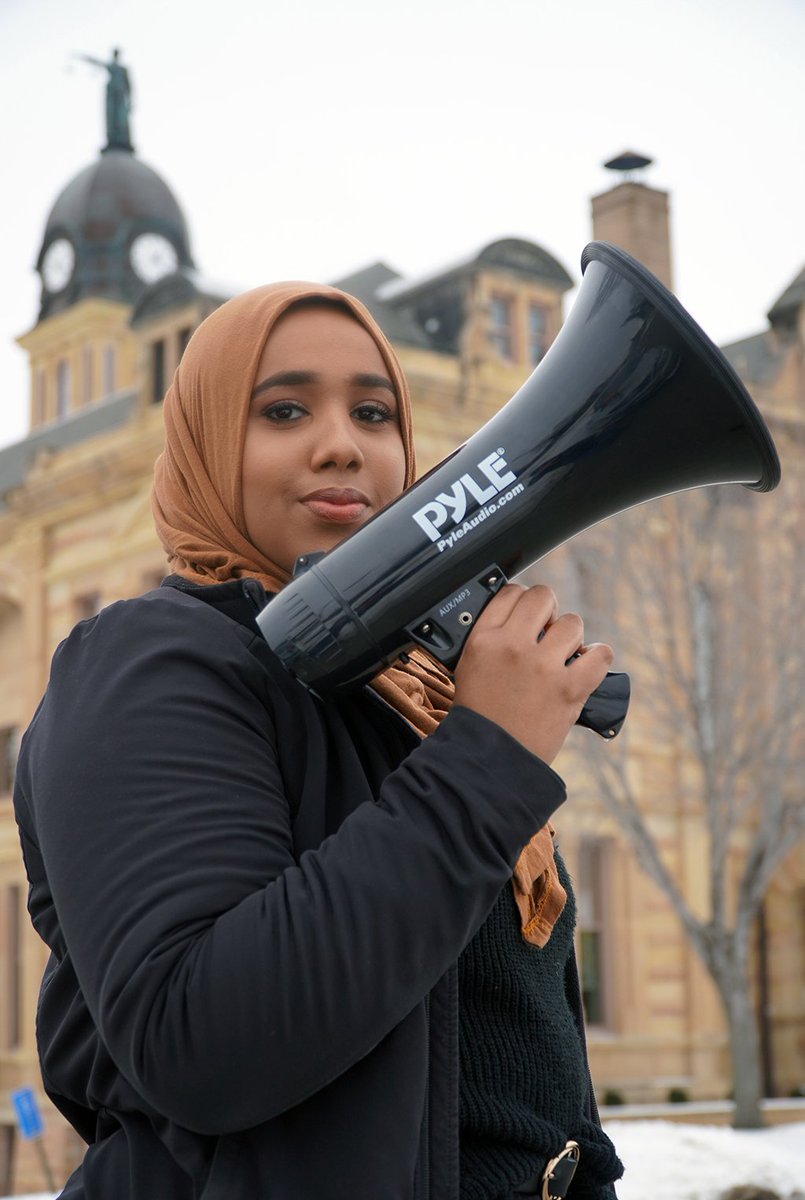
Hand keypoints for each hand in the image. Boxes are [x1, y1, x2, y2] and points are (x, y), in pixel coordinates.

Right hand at [453, 584, 613, 763]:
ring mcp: (543, 667)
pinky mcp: (569, 689)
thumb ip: (491, 639)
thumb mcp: (469, 668)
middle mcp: (513, 646)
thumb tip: (521, 620)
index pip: (510, 593)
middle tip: (547, 632)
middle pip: (543, 597)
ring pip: (573, 623)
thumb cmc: (480, 717)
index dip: (523, 601)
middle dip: (549, 611)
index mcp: (484, 640)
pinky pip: (600, 655)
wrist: (491, 759)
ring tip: (563, 655)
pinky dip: (598, 658)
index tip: (528, 615)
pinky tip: (587, 665)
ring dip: (571, 637)